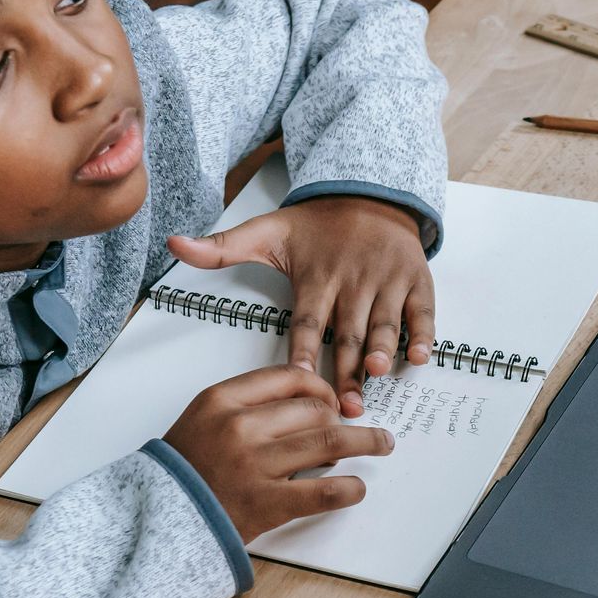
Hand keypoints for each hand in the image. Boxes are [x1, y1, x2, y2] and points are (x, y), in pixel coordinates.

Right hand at [162, 364, 393, 541]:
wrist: (159, 518)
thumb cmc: (186, 470)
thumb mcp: (205, 419)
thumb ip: (249, 403)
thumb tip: (309, 402)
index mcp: (222, 400)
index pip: (289, 377)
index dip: (321, 387)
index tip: (332, 400)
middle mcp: (239, 427)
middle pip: (313, 409)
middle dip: (340, 419)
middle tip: (350, 432)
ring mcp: (254, 466)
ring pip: (328, 441)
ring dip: (364, 441)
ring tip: (381, 444)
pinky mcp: (266, 504)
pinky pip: (323, 492)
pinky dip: (349, 489)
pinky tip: (357, 488)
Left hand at [167, 195, 433, 416]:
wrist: (368, 193)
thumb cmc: (316, 226)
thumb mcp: (266, 231)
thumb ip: (222, 248)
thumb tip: (174, 245)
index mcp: (316, 276)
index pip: (306, 320)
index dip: (303, 351)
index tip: (297, 379)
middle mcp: (352, 280)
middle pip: (347, 332)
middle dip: (346, 368)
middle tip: (344, 404)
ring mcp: (386, 280)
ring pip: (384, 322)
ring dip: (382, 348)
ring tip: (378, 373)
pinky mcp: (415, 279)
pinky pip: (422, 310)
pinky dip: (423, 332)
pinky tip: (420, 356)